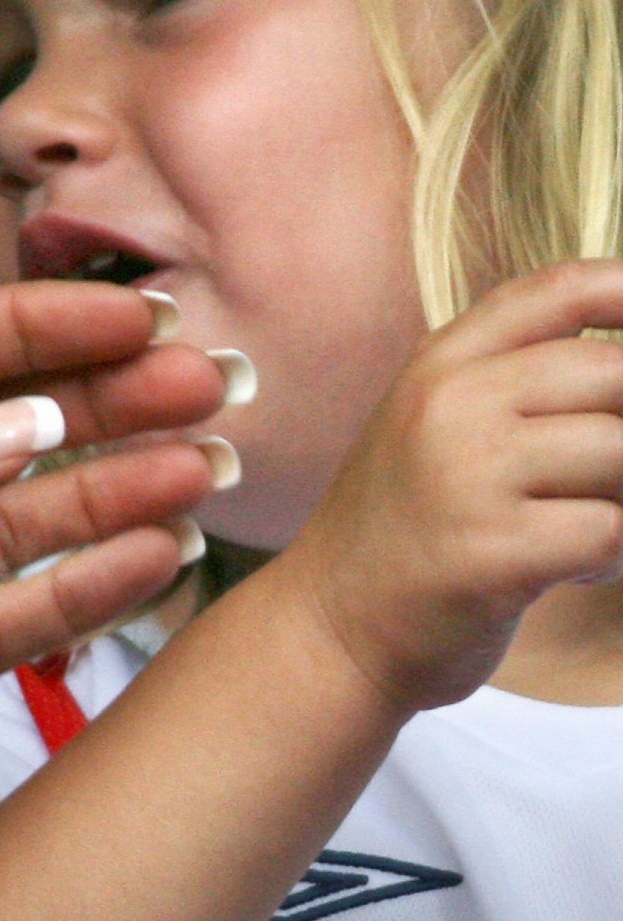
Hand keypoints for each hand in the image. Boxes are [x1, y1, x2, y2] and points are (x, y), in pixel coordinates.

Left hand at [0, 281, 225, 920]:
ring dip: (116, 493)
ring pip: (26, 525)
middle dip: (102, 405)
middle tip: (206, 387)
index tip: (133, 318)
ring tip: (207, 469)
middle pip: (0, 433)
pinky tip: (160, 560)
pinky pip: (19, 616)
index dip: (35, 328)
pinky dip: (91, 589)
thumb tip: (23, 425)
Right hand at [286, 260, 622, 711]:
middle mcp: (451, 403)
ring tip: (585, 528)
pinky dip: (610, 556)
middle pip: (613, 372)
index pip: (562, 290)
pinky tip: (572, 568)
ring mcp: (466, 474)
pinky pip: (609, 530)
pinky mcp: (491, 551)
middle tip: (605, 478)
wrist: (327, 629)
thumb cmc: (404, 530)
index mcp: (441, 362)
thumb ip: (517, 381)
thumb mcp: (436, 426)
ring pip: (620, 452)